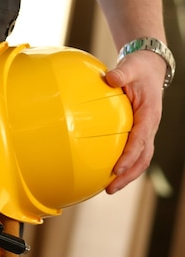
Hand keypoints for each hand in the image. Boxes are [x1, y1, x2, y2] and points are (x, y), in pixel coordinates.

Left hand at [104, 50, 165, 192]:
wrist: (148, 67)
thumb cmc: (138, 68)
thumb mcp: (130, 67)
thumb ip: (121, 73)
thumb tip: (109, 78)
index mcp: (149, 113)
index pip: (141, 139)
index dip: (129, 155)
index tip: (116, 169)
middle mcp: (150, 125)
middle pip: (143, 157)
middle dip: (128, 175)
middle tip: (110, 188)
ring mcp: (146, 130)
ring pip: (141, 159)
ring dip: (127, 175)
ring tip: (109, 189)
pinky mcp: (139, 131)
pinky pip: (134, 152)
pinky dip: (124, 165)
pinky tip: (107, 174)